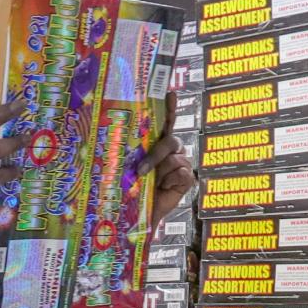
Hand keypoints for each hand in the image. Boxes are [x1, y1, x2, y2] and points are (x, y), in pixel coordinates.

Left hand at [140, 92, 195, 232]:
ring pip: (175, 159)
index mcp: (159, 144)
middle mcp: (172, 151)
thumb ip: (134, 154)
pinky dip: (171, 182)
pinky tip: (165, 189)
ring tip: (154, 185)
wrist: (142, 215)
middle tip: (141, 171)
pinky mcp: (188, 179)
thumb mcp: (132, 168)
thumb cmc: (135, 190)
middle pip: (171, 141)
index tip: (170, 93)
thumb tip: (119, 139)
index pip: (167, 122)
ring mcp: (182, 164)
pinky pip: (182, 173)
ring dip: (160, 173)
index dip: (170, 108)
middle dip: (156, 155)